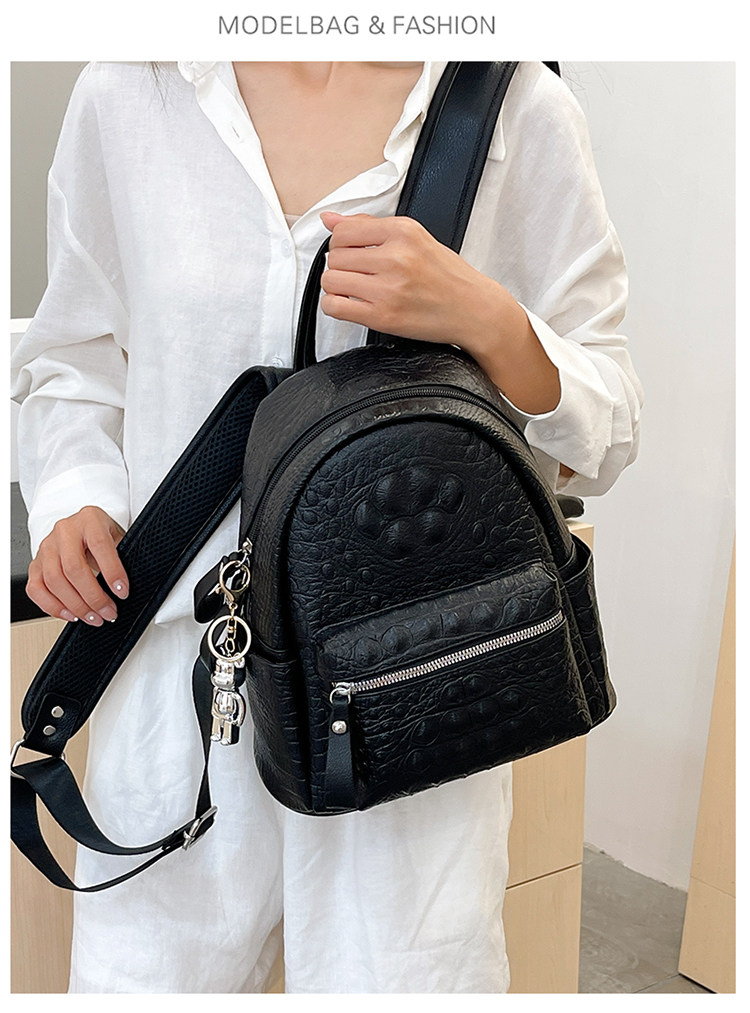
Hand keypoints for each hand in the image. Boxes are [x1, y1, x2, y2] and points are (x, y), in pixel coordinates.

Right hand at [26, 506, 127, 625]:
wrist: (81, 527)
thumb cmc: (101, 533)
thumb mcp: (117, 537)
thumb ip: (122, 557)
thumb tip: (124, 589)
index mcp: (89, 520)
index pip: (100, 545)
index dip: (112, 572)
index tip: (122, 592)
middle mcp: (64, 531)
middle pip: (73, 568)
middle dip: (93, 597)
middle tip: (108, 612)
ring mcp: (46, 547)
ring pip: (54, 581)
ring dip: (75, 606)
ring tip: (93, 617)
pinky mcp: (36, 564)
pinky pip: (36, 589)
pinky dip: (52, 606)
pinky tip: (70, 614)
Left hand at [319, 211, 513, 354]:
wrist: (474, 310)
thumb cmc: (448, 276)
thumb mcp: (415, 238)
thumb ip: (369, 226)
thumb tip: (329, 219)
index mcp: (403, 232)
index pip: (343, 230)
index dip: (342, 243)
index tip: (353, 252)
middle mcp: (395, 258)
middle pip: (335, 256)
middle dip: (341, 266)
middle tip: (359, 274)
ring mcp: (388, 289)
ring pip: (331, 281)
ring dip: (337, 286)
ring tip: (357, 289)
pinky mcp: (383, 316)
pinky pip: (334, 307)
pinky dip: (335, 306)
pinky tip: (351, 304)